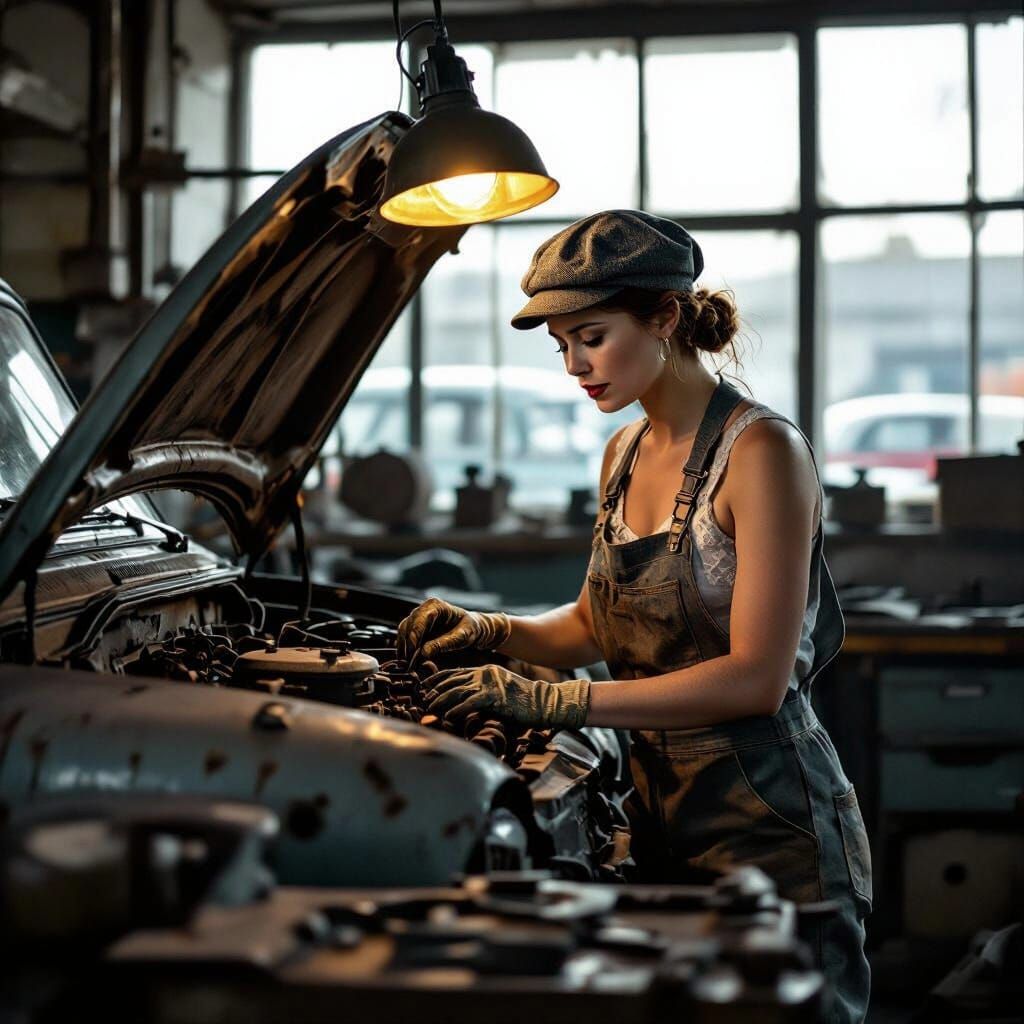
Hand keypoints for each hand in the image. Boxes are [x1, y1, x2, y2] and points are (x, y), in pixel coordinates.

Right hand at [396, 598, 510, 666]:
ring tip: (409, 664)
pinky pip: (405, 637)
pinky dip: (405, 649)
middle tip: (409, 664)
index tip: (413, 654)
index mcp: (435, 605)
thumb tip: (424, 652)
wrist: (473, 629)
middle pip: (407, 626)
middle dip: (407, 646)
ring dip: (404, 648)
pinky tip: (410, 661)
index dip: (413, 638)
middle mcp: (423, 609)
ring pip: (403, 632)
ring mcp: (418, 618)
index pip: (418, 621)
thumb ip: (445, 643)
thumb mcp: (463, 636)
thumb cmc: (470, 629)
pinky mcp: (417, 628)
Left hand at [423, 664, 590, 729]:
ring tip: (429, 709)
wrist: (545, 702)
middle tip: (422, 700)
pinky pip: (470, 702)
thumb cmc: (523, 702)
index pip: (455, 672)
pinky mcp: (495, 695)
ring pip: (457, 690)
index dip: (437, 680)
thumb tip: (463, 704)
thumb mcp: (499, 692)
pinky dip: (457, 710)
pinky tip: (448, 717)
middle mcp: (484, 673)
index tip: (425, 688)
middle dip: (435, 691)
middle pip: (452, 680)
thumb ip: (482, 694)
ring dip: (441, 701)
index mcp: (485, 670)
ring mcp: (489, 683)